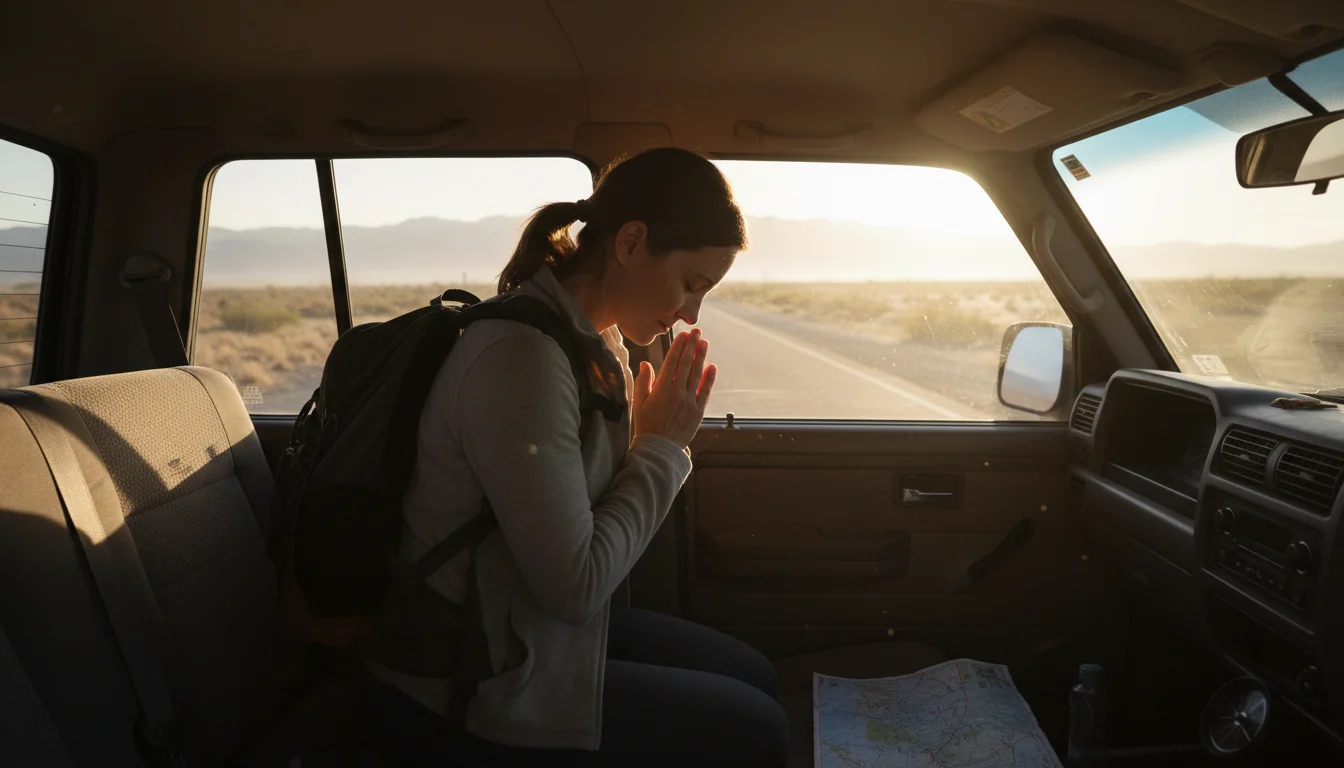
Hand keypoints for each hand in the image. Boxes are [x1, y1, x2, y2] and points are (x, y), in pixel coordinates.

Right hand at [632, 328, 715, 447]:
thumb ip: (643, 382)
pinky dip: (710, 378)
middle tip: (697, 331)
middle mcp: (676, 393)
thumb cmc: (646, 426)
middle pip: (686, 365)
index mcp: (661, 390)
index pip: (671, 362)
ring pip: (697, 375)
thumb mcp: (639, 403)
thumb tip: (646, 363)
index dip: (678, 347)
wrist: (659, 450)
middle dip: (692, 346)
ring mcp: (689, 402)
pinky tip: (712, 366)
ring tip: (704, 343)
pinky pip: (705, 391)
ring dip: (701, 357)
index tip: (682, 335)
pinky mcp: (698, 411)